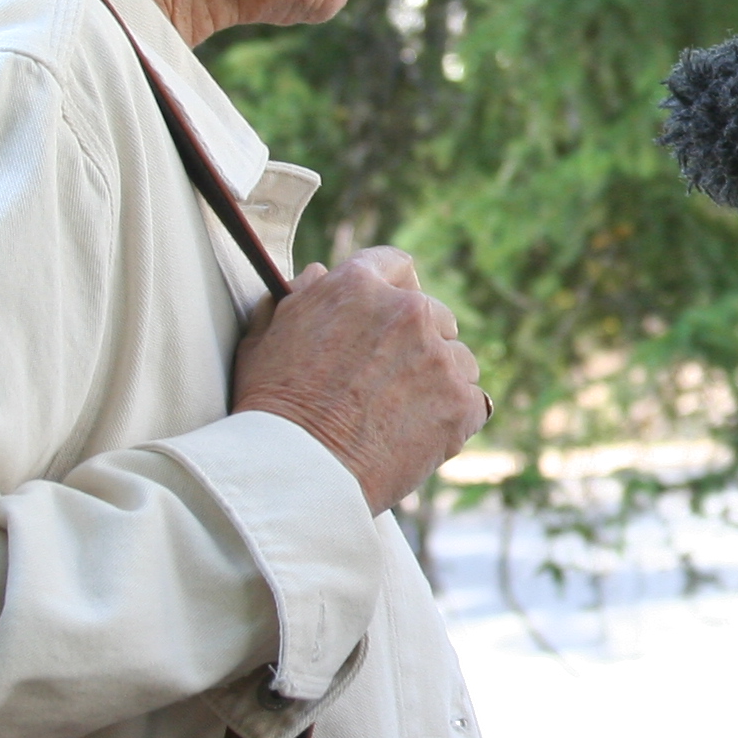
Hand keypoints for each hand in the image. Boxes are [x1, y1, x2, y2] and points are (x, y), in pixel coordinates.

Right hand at [233, 247, 491, 513]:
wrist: (295, 471)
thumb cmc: (269, 410)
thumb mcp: (265, 337)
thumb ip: (298, 299)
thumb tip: (320, 274)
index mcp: (359, 286)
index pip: (396, 266)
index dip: (393, 290)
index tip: (390, 314)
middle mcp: (407, 311)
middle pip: (433, 315)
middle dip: (418, 342)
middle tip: (390, 381)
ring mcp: (440, 356)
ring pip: (459, 359)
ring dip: (438, 381)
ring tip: (399, 417)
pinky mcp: (461, 403)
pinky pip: (473, 403)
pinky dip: (453, 420)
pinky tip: (418, 438)